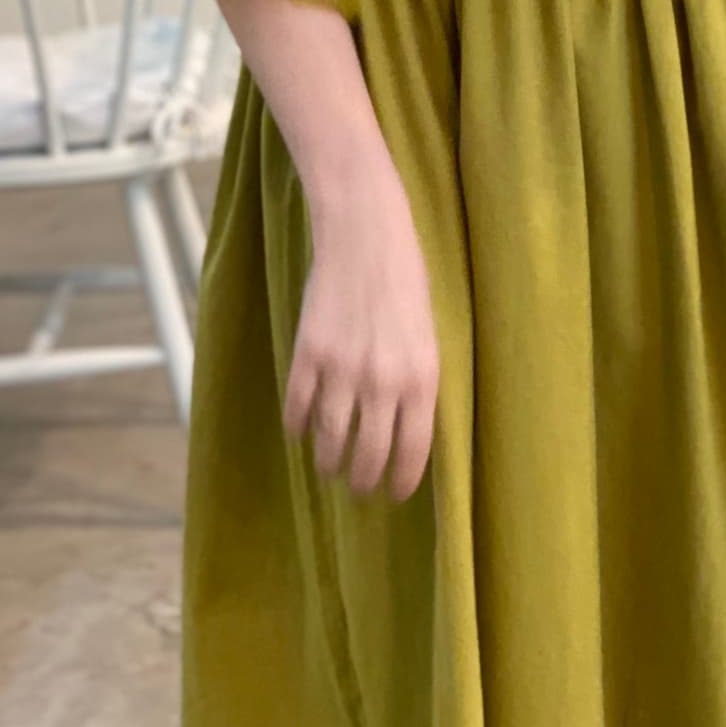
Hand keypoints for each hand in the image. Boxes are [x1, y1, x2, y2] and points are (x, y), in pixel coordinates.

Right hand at [282, 125, 439, 500]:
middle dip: (363, 480)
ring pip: (329, 439)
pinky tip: (300, 430)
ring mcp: (342, 369)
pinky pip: (297, 407)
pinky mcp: (308, 353)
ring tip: (330, 466)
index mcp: (422, 376)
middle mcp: (383, 381)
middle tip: (359, 486)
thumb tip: (406, 428)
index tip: (394, 494)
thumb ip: (418, 381)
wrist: (366, 232)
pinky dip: (297, 426)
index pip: (413, 451)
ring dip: (328, 461)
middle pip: (368, 455)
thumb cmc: (406, 278)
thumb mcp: (429, 333)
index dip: (401, 481)